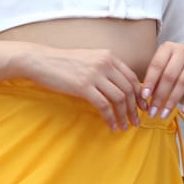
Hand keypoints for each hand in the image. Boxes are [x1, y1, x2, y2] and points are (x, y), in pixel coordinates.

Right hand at [26, 46, 143, 130]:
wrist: (41, 60)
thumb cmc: (63, 63)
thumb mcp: (89, 59)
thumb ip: (105, 69)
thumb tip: (118, 86)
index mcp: (108, 56)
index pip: (132, 77)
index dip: (139, 95)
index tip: (142, 107)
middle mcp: (105, 63)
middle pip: (128, 89)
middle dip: (135, 108)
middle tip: (136, 121)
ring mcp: (94, 74)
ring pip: (119, 99)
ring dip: (124, 115)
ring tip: (125, 126)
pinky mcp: (83, 86)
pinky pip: (103, 106)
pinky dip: (110, 118)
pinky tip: (112, 126)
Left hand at [140, 42, 183, 118]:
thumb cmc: (176, 64)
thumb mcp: (164, 64)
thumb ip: (154, 77)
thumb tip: (142, 98)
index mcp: (168, 48)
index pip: (157, 65)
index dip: (150, 82)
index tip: (144, 97)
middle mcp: (183, 51)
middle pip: (169, 76)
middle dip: (159, 96)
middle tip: (152, 112)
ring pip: (183, 82)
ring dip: (172, 101)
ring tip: (164, 114)